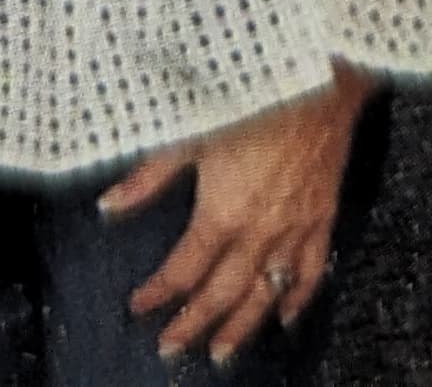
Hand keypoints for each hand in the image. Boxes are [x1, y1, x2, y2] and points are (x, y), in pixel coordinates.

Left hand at [106, 68, 374, 364]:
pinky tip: (285, 317)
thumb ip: (149, 176)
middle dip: (194, 323)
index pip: (184, 268)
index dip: (159, 292)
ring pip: (265, 293)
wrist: (316, 78)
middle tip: (171, 347)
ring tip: (221, 353)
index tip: (140, 306)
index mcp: (222, 212)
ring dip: (242, 327)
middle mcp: (258, 231)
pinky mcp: (321, 216)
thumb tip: (109, 205)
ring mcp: (293, 228)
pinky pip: (311, 269)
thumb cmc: (252, 98)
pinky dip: (298, 297)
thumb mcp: (191, 132)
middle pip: (222, 292)